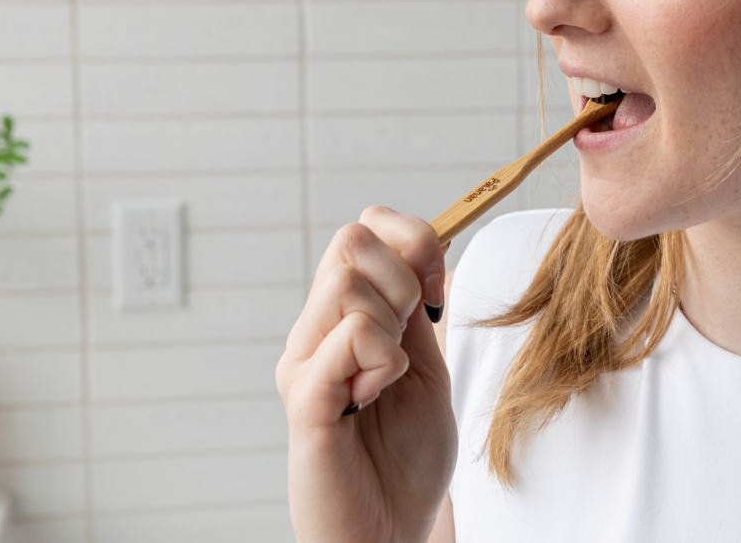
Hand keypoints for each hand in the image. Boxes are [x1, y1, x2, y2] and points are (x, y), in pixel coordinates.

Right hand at [276, 206, 457, 542]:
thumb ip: (417, 309)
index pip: (366, 228)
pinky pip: (347, 339)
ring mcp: (303, 363)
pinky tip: (372, 401)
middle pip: (352, 242)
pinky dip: (379, 363)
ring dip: (390, 330)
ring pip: (349, 284)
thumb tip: (423, 243)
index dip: (412, 242)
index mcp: (345, 318)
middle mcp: (314, 332)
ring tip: (383, 383)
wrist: (388, 532)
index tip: (436, 295)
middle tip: (403, 347)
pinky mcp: (304, 400)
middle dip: (401, 283)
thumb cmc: (405, 459)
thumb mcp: (426, 366)